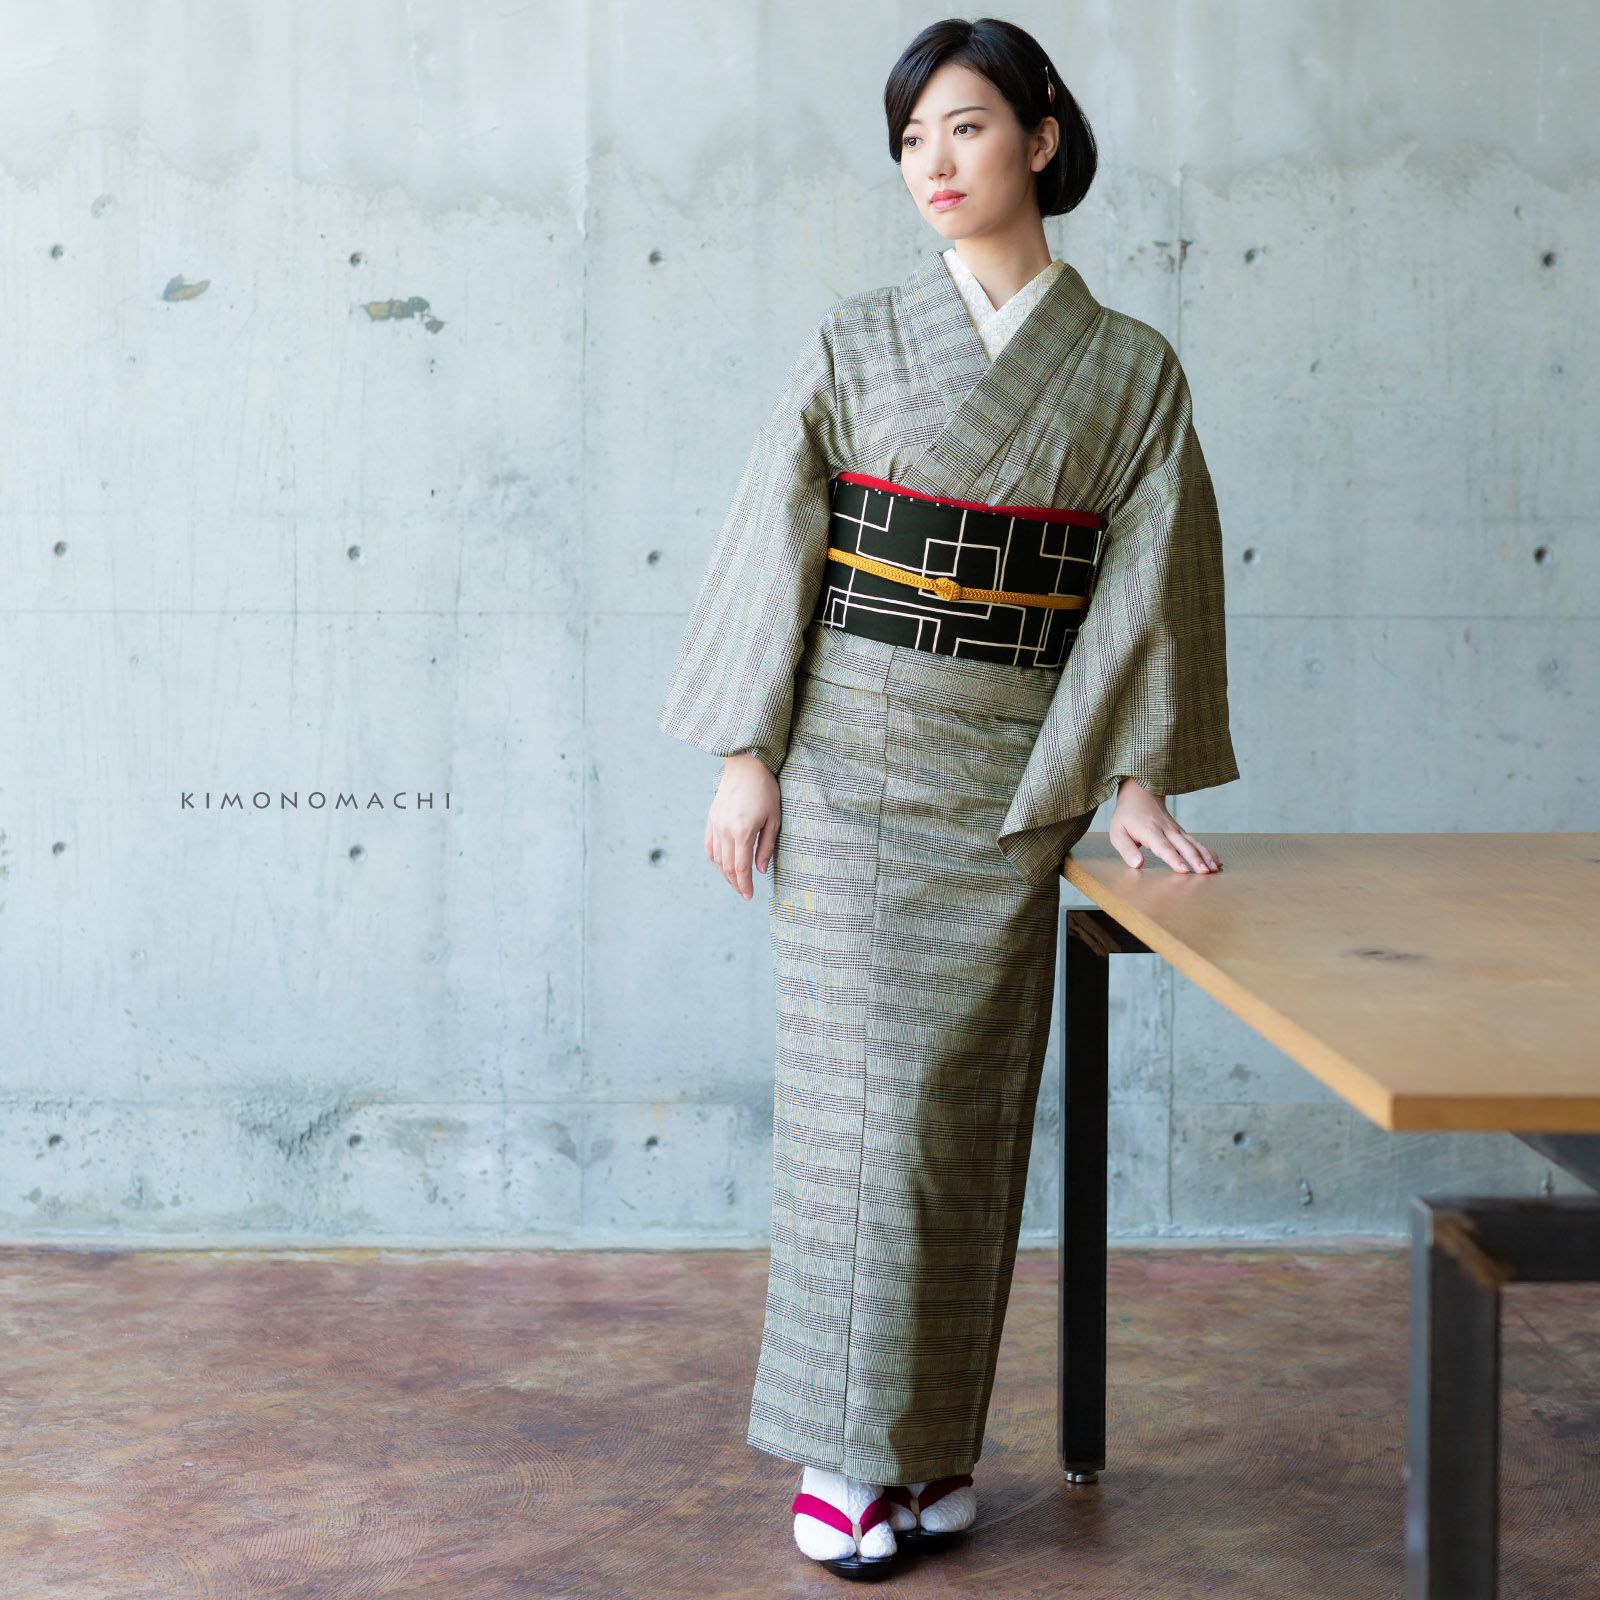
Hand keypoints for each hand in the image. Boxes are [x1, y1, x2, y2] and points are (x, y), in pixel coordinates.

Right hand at [706, 752, 780, 899]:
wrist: (746, 765)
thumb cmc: (766, 791)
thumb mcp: (773, 819)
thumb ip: (766, 847)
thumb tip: (760, 870)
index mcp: (743, 831)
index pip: (741, 867)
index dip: (745, 885)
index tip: (749, 896)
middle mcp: (725, 830)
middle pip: (727, 867)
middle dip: (736, 883)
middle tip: (744, 893)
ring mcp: (715, 825)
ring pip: (716, 859)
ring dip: (725, 874)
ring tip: (736, 882)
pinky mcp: (711, 819)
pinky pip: (709, 846)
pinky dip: (715, 860)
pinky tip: (723, 865)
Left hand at [1108, 778, 1220, 873]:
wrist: (1140, 793)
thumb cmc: (1127, 816)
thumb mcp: (1117, 832)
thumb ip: (1127, 850)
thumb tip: (1137, 864)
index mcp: (1150, 831)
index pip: (1164, 847)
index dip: (1174, 859)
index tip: (1184, 870)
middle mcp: (1166, 830)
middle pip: (1183, 846)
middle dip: (1195, 859)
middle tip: (1205, 872)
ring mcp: (1176, 830)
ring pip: (1193, 843)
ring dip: (1205, 856)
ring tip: (1215, 870)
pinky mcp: (1181, 832)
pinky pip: (1196, 842)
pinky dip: (1208, 852)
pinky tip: (1217, 862)